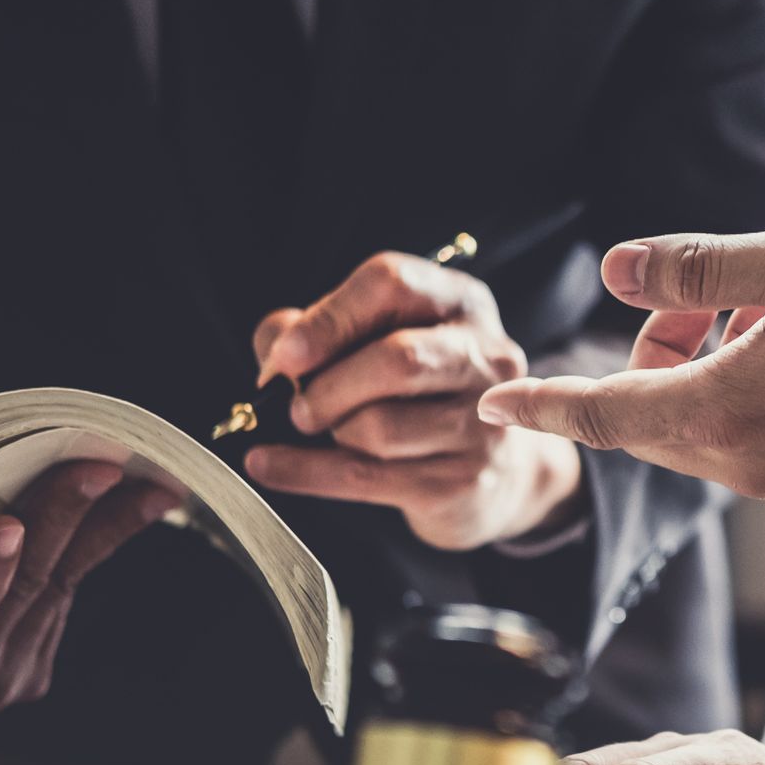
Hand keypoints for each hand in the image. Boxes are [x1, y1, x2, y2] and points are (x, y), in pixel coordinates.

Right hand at [0, 461, 178, 718]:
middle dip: (67, 525)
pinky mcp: (34, 676)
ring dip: (107, 533)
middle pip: (20, 596)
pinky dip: (99, 550)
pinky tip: (134, 508)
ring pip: (59, 593)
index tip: (6, 525)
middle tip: (105, 468)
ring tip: (152, 483)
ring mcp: (3, 686)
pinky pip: (69, 602)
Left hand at [245, 251, 583, 549]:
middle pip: (397, 360)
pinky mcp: (462, 480)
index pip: (392, 285)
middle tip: (295, 404)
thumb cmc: (421, 393)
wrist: (497, 472)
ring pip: (381, 427)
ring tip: (327, 429)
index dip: (330, 318)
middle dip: (327, 385)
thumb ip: (315, 330)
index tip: (285, 354)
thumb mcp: (377, 341)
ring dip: (332, 429)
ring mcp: (482, 423)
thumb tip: (275, 352)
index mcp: (460, 303)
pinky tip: (266, 465)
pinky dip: (304, 471)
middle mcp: (485, 356)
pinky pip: (365, 476)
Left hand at [478, 224, 764, 505]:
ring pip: (699, 422)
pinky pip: (745, 435)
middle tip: (725, 291)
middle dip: (656, 349)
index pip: (600, 413)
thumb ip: (700, 269)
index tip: (488, 401)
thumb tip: (616, 272)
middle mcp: (742, 464)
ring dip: (708, 364)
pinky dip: (747, 388)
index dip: (538, 401)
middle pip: (648, 412)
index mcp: (725, 413)